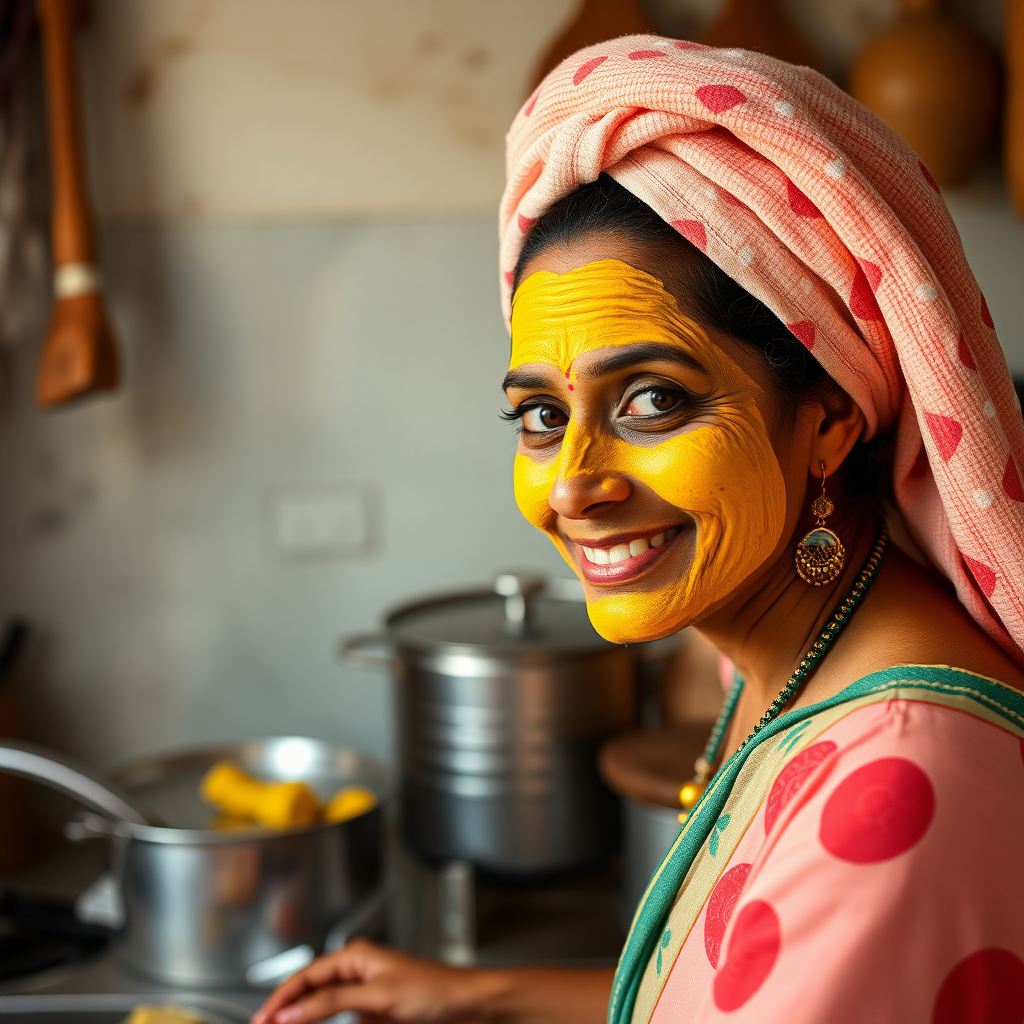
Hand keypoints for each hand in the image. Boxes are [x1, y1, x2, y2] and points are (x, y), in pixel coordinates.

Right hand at [251, 939, 491, 1023]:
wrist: (467, 1005)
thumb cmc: (433, 991)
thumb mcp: (379, 997)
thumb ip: (334, 1004)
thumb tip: (295, 1010)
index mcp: (356, 956)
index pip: (306, 976)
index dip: (281, 998)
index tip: (262, 1020)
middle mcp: (357, 970)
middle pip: (310, 990)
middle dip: (286, 1009)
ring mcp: (364, 992)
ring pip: (323, 1006)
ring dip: (304, 1018)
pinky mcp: (374, 1012)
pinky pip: (341, 1018)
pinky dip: (325, 1023)